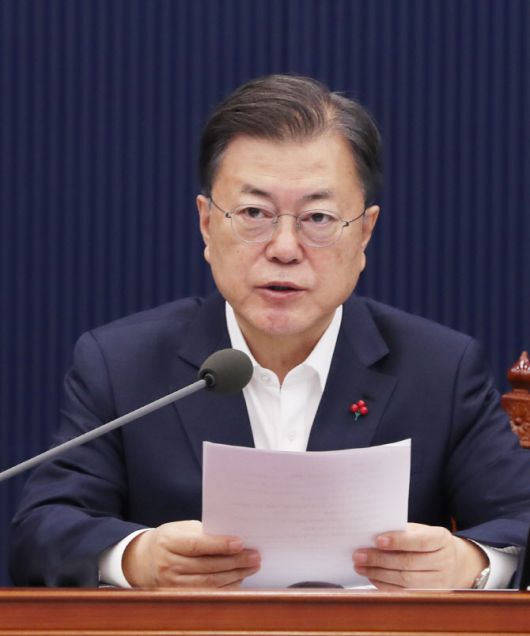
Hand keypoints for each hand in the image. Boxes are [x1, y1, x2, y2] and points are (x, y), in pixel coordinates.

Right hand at [122, 520, 259, 587]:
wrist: (144, 560)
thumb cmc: (170, 539)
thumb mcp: (181, 529)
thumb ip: (203, 533)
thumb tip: (233, 537)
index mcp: (168, 542)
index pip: (197, 545)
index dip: (220, 545)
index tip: (241, 542)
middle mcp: (168, 565)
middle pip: (207, 565)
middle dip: (235, 561)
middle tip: (255, 556)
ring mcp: (172, 584)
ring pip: (209, 582)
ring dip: (235, 575)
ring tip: (252, 566)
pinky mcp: (179, 596)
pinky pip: (208, 593)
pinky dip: (226, 587)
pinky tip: (239, 579)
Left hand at [353, 522, 487, 589]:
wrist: (457, 563)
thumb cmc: (429, 541)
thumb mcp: (422, 530)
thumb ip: (403, 531)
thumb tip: (373, 534)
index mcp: (441, 539)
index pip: (420, 541)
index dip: (398, 541)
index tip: (377, 540)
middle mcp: (443, 561)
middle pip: (409, 563)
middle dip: (380, 560)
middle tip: (359, 555)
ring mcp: (439, 581)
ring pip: (405, 580)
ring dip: (378, 574)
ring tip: (360, 566)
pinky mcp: (429, 595)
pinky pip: (404, 592)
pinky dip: (385, 585)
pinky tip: (371, 576)